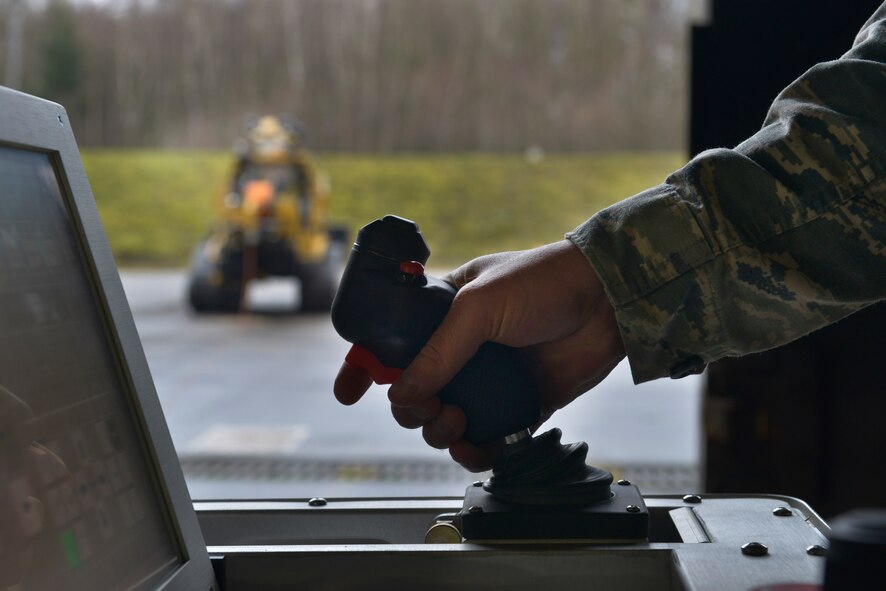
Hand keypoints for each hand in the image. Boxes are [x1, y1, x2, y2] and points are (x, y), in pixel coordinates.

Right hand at [333, 240, 624, 470]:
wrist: (607, 301)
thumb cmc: (543, 283)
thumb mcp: (478, 307)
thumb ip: (439, 352)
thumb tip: (403, 395)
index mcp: (444, 313)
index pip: (392, 342)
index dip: (364, 368)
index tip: (348, 392)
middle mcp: (464, 348)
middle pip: (415, 392)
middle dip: (413, 410)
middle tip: (434, 409)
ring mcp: (491, 378)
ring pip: (447, 420)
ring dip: (442, 433)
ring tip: (460, 424)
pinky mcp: (521, 403)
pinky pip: (489, 438)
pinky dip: (479, 450)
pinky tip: (482, 448)